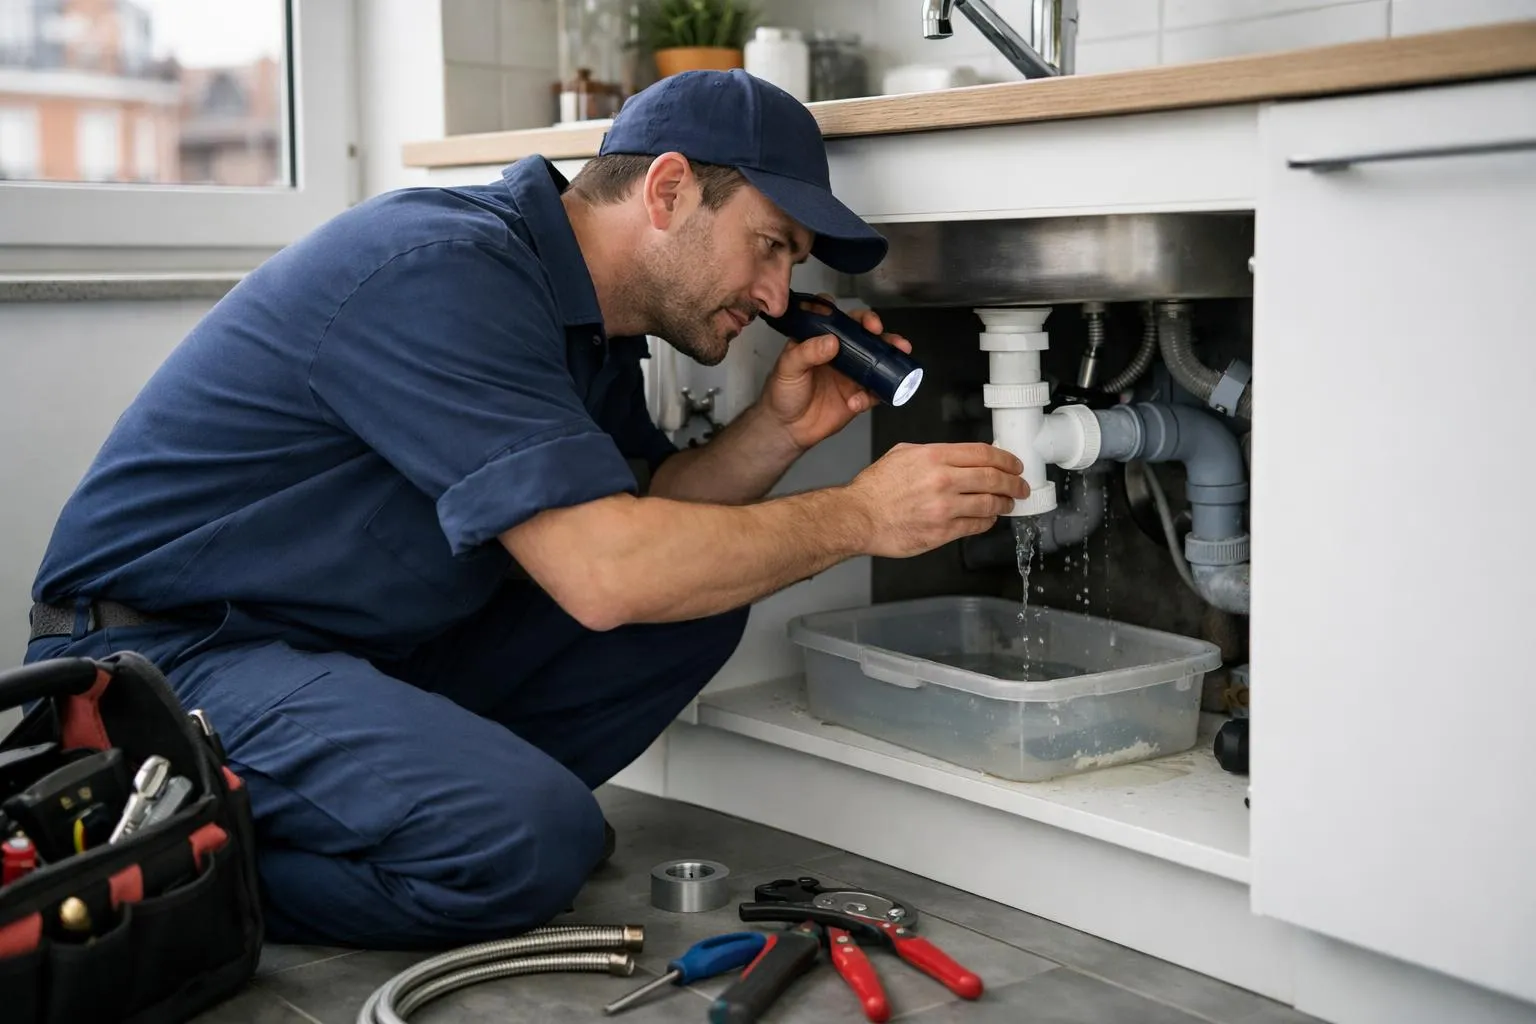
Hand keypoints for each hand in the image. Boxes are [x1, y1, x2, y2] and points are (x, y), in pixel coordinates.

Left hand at [760, 297, 913, 452]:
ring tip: (898, 354)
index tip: (857, 317)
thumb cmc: (782, 393)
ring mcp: (851, 375)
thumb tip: (831, 341)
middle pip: (864, 335)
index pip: (840, 320)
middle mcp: (840, 354)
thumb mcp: (787, 367)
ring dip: (890, 355)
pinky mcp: (858, 396)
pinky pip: (874, 393)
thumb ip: (807, 352)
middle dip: (877, 330)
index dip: (850, 314)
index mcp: (821, 341)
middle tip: (878, 331)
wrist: (787, 428)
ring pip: (877, 361)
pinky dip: (871, 396)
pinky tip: (856, 402)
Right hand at [844, 443, 1028, 557]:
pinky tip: (989, 518)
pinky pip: (976, 525)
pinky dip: (988, 521)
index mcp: (934, 456)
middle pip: (993, 478)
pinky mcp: (942, 531)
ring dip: (1005, 503)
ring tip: (1009, 503)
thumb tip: (958, 456)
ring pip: (989, 503)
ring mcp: (944, 507)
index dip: (1006, 459)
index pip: (984, 454)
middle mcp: (943, 480)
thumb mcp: (902, 454)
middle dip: (1014, 483)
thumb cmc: (875, 488)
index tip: (1014, 465)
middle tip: (1021, 486)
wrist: (858, 517)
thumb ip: (933, 452)